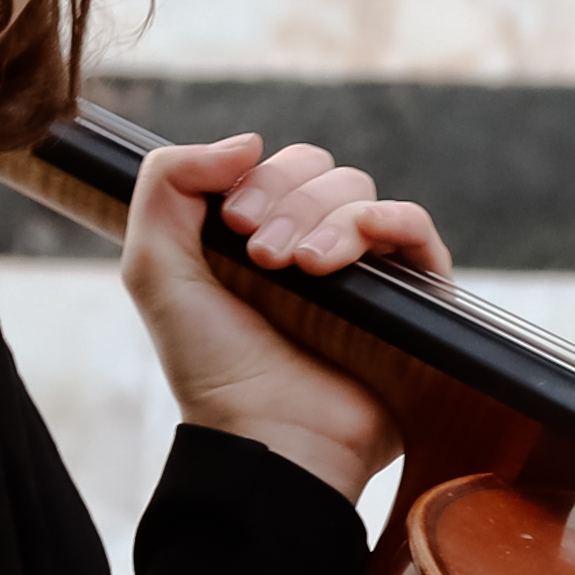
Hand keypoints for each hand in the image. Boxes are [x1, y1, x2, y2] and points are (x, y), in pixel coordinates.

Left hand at [119, 132, 447, 498]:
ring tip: (306, 271)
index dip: (256, 179)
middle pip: (321, 172)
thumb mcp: (156, 269)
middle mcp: (311, 248)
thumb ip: (168, 184)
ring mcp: (364, 274)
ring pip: (362, 195)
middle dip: (289, 202)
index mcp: (256, 238)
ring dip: (329, 221)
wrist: (269, 434)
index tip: (235, 226)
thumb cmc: (211, 368)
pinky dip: (394, 220)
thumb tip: (248, 140)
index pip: (274, 167)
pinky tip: (364, 241)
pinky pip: (418, 233)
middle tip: (265, 257)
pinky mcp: (411, 301)